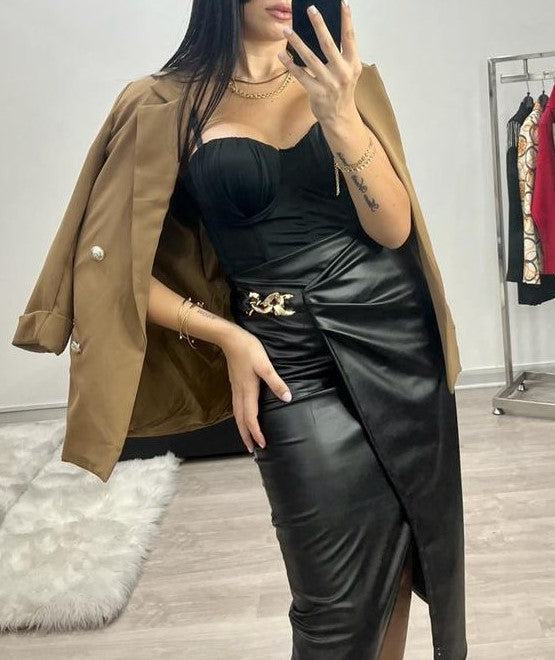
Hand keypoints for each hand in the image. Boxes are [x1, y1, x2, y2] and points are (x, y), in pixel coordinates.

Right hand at [220, 328, 291, 452]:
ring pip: (237, 415)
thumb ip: (276, 382)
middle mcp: (240, 393)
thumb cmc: (249, 350)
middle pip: (241, 420)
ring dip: (242, 428)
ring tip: (247, 438)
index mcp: (248, 391)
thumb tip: (287, 398)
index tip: (262, 444)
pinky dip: (240, 417)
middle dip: (246, 436)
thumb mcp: (265, 365)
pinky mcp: (235, 384)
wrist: (230, 339)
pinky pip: (236, 407)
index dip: (256, 432)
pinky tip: (244, 416)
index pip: (251, 418)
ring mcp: (236, 389)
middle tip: (252, 449)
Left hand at [277, 1, 361, 126]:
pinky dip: (290, 64)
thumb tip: (322, 33)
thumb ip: (340, 54)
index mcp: (353, 64)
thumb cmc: (341, 90)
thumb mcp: (348, 71)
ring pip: (310, 58)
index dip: (346, 20)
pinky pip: (300, 75)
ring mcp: (329, 83)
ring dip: (297, 42)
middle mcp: (342, 72)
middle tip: (310, 9)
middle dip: (319, 25)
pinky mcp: (316, 92)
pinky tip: (282, 54)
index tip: (342, 3)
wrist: (340, 117)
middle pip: (328, 44)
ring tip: (286, 30)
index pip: (350, 37)